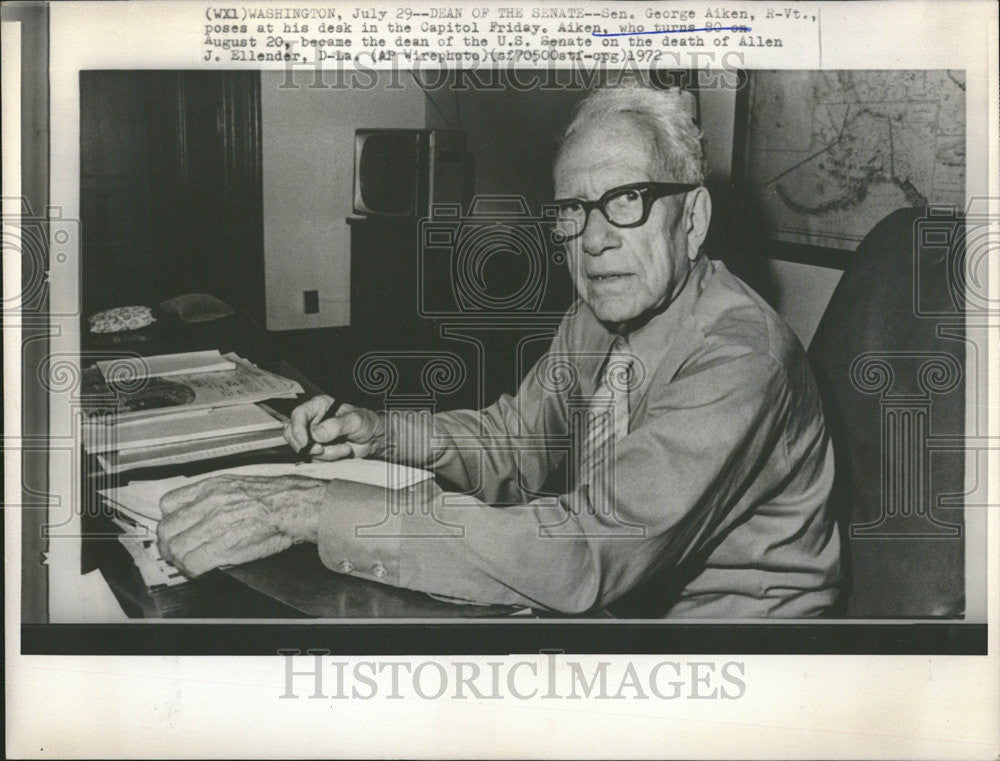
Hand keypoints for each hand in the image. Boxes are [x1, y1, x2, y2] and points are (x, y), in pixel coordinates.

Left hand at [156, 474, 326, 576]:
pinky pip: (192, 563)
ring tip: (191, 564)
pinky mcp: (223, 546)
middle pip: (166, 530)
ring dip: (180, 560)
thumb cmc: (275, 498)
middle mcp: (207, 503)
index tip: (176, 531)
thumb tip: (199, 512)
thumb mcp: (238, 484)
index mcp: (210, 487)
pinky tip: (202, 570)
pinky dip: (193, 570)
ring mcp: (213, 524)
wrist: (294, 506)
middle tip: (177, 554)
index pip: (167, 504)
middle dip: (169, 546)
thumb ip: (215, 496)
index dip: (170, 521)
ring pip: (175, 549)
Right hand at [284, 394, 384, 460]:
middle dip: (307, 446)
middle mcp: (313, 421)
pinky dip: (329, 460)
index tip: (305, 443)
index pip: (298, 416)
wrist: (374, 438)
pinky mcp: (319, 450)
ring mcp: (314, 437)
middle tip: (322, 449)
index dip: (297, 430)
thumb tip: (317, 434)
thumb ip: (336, 426)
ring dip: (326, 454)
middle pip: (293, 435)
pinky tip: (342, 452)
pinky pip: (315, 459)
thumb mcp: (354, 420)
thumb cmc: (365, 422)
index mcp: (318, 406)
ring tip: (345, 448)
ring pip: (305, 450)